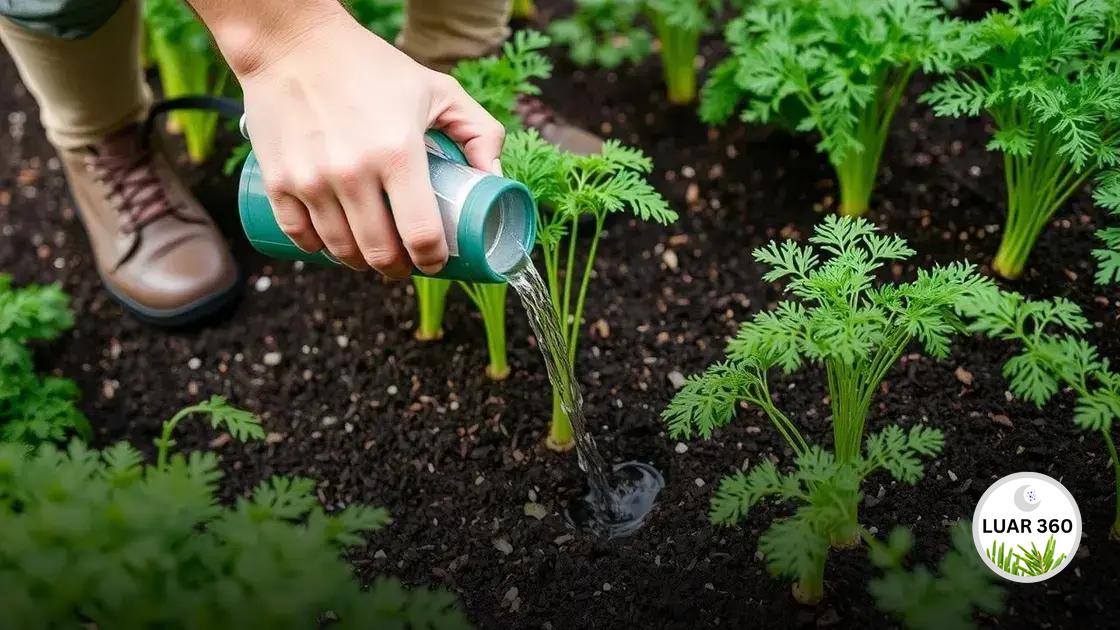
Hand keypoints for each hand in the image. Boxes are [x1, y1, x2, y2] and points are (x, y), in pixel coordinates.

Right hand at [234, 10, 504, 276]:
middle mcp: (353, 172)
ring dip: (361, 263)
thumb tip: (496, 179)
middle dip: (398, 269)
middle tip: (404, 263)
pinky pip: (301, 236)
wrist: (293, 43)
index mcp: (398, 152)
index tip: (436, 260)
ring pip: (341, 251)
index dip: (433, 259)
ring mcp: (311, 179)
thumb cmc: (372, 66)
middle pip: (380, 253)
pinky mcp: (279, 180)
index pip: (421, 235)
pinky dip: (319, 249)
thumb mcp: (439, 90)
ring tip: (372, 255)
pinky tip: (333, 245)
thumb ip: (480, 132)